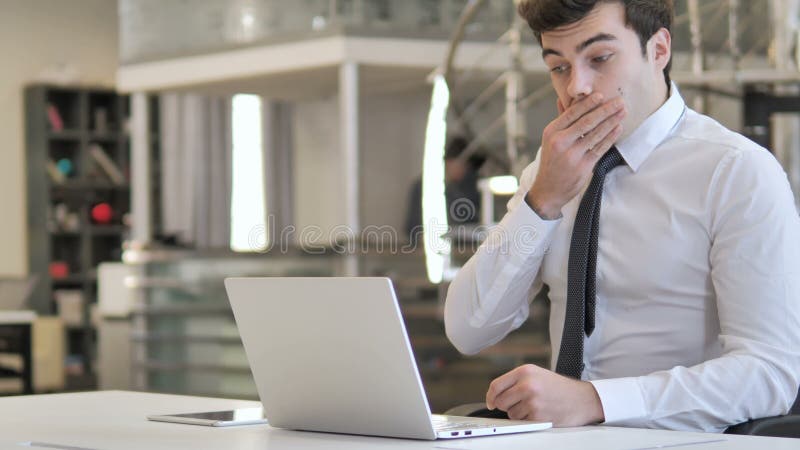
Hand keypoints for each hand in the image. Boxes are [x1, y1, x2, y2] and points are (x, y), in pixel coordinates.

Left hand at [485, 364, 604, 426]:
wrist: (583, 399)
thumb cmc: (560, 388)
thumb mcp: (537, 375)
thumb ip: (516, 381)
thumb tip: (495, 395)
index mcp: (525, 371)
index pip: (496, 385)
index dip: (490, 397)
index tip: (490, 403)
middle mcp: (527, 384)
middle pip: (501, 402)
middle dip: (507, 406)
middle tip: (520, 404)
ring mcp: (532, 401)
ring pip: (511, 414)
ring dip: (519, 414)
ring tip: (536, 407)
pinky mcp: (538, 416)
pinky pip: (522, 422)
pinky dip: (528, 421)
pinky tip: (541, 413)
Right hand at [526, 94, 625, 218]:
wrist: (548, 190)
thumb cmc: (551, 161)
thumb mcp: (550, 140)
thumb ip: (560, 120)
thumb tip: (562, 99)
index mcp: (551, 132)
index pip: (571, 113)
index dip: (588, 103)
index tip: (601, 95)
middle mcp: (560, 142)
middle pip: (587, 122)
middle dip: (605, 110)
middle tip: (619, 101)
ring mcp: (572, 155)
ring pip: (596, 134)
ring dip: (612, 121)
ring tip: (623, 112)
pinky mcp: (583, 166)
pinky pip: (600, 148)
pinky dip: (610, 137)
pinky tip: (618, 128)